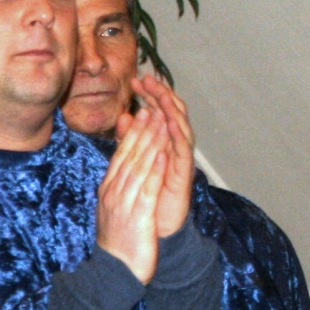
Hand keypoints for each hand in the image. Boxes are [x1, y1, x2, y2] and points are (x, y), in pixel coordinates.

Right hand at [97, 105, 167, 282]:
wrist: (113, 272)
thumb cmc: (118, 243)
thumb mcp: (115, 210)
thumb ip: (119, 187)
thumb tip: (121, 170)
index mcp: (109, 190)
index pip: (120, 156)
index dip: (131, 133)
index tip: (140, 113)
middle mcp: (114, 192)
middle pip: (129, 156)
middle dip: (141, 131)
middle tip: (151, 107)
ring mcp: (124, 203)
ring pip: (139, 167)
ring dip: (150, 142)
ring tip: (160, 122)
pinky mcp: (138, 216)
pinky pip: (148, 188)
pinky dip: (156, 169)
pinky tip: (164, 154)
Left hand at [132, 74, 194, 237]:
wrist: (152, 230)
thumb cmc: (145, 197)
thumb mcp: (134, 162)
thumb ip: (130, 140)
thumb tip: (124, 116)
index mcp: (162, 144)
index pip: (158, 113)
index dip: (150, 96)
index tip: (136, 80)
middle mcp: (174, 149)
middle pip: (172, 115)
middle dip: (161, 95)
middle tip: (149, 78)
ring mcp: (180, 161)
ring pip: (181, 128)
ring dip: (171, 110)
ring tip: (161, 93)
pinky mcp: (184, 175)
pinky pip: (183, 152)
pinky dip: (178, 136)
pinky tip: (171, 122)